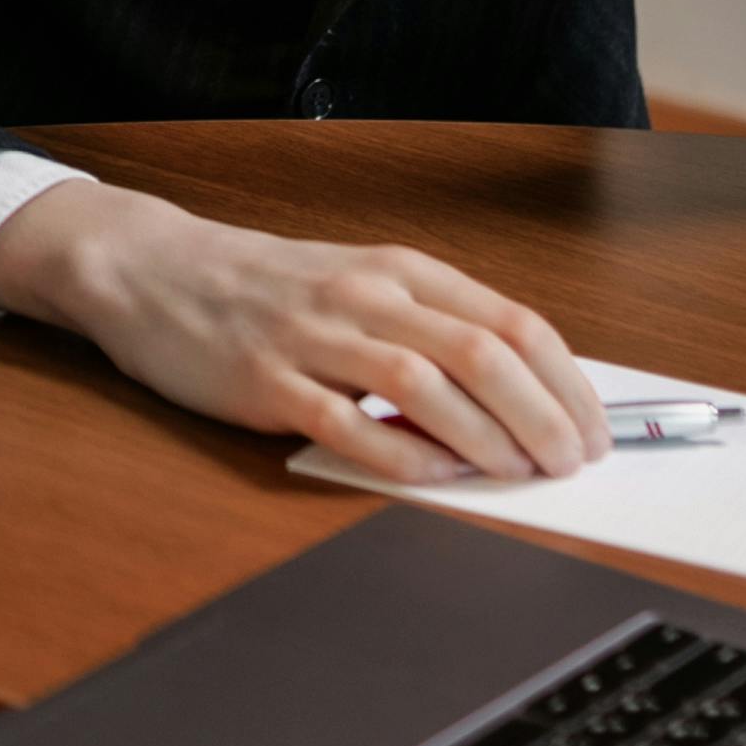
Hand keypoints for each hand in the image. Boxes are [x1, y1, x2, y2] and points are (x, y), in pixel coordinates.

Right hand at [0, 178, 611, 481]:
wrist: (152, 270)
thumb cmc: (262, 285)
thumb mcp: (358, 283)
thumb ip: (430, 327)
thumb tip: (519, 393)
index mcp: (399, 270)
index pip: (513, 323)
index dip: (567, 383)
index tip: (594, 430)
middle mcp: (365, 295)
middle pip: (485, 354)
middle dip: (544, 418)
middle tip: (570, 464)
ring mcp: (314, 337)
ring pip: (427, 386)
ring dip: (488, 440)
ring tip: (519, 476)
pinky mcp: (267, 382)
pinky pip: (350, 425)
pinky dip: (403, 456)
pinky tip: (433, 475)